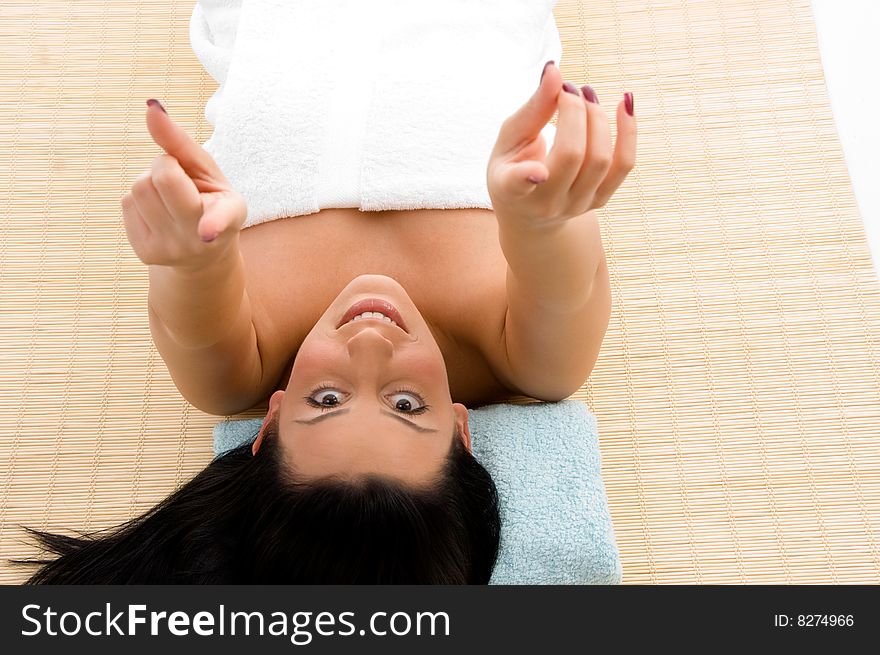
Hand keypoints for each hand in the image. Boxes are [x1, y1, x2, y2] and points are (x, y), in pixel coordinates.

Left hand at [121, 100, 247, 270]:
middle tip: (181, 180)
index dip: (213, 223)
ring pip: (138, 188)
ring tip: (169, 197)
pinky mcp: (146, 253)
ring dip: (150, 182)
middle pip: (160, 177)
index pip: (219, 216)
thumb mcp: (206, 171)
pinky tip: (158, 213)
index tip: (207, 233)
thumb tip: (151, 106)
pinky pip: (127, 204)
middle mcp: (201, 239)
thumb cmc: (208, 199)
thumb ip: (180, 141)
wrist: (201, 252)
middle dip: (164, 165)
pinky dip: (140, 200)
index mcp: (229, 216)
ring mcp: (172, 249)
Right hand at [487, 62, 636, 228]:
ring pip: (601, 159)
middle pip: (572, 156)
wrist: (530, 213)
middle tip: (568, 89)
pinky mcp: (600, 200)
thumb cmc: (513, 166)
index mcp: (511, 189)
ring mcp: (576, 205)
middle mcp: (546, 203)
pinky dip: (628, 131)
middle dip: (575, 112)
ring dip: (598, 117)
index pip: (518, 185)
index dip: (527, 177)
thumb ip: (532, 108)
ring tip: (586, 94)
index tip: (538, 171)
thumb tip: (555, 71)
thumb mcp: (511, 139)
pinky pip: (624, 165)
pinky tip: (625, 104)